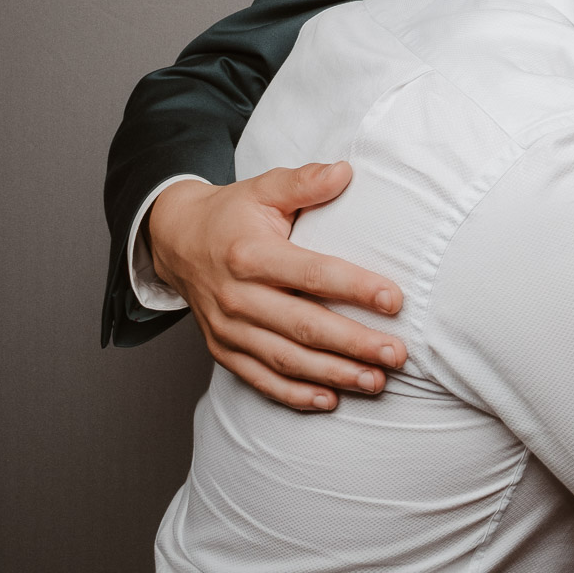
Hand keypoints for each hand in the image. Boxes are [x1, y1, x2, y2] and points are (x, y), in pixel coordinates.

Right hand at [148, 164, 406, 409]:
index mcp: (249, 255)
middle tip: (397, 354)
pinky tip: (330, 401)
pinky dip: (294, 395)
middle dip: (354, 344)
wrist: (176, 240)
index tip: (395, 300)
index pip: (311, 274)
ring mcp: (227, 328)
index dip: (354, 287)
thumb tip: (345, 172)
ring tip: (376, 381)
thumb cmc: (232, 214)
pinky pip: (259, 379)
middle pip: (303, 326)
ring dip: (332, 375)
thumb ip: (304, 182)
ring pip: (285, 359)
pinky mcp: (222, 350)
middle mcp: (236, 296)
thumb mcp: (264, 188)